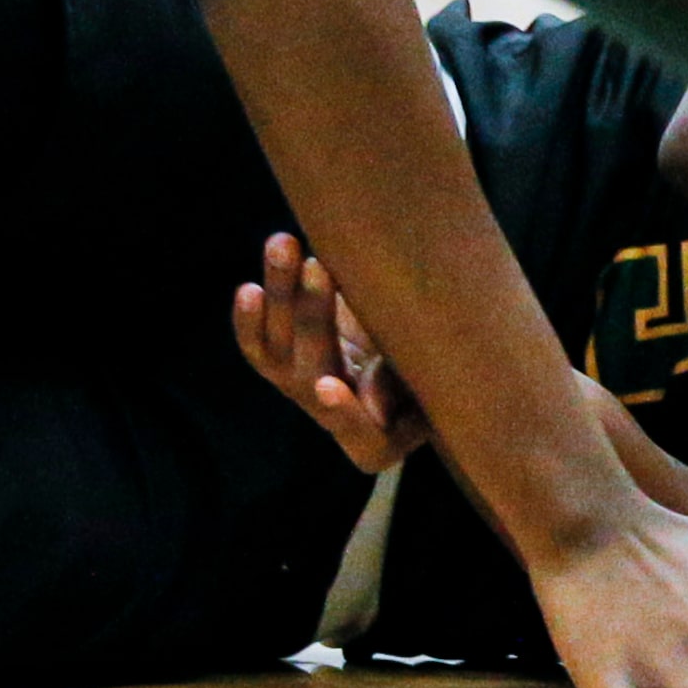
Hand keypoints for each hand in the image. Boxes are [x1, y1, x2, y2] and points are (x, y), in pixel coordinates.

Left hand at [234, 232, 429, 473]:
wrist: (413, 350)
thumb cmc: (436, 370)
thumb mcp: (432, 382)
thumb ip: (403, 387)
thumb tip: (374, 409)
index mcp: (377, 441)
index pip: (358, 433)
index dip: (343, 412)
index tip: (327, 385)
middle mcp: (332, 417)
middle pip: (312, 373)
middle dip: (313, 316)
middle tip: (320, 266)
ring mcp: (301, 390)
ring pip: (278, 349)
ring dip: (280, 295)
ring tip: (283, 246)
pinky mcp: (280, 365)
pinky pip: (258, 346)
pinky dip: (250, 319)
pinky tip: (250, 289)